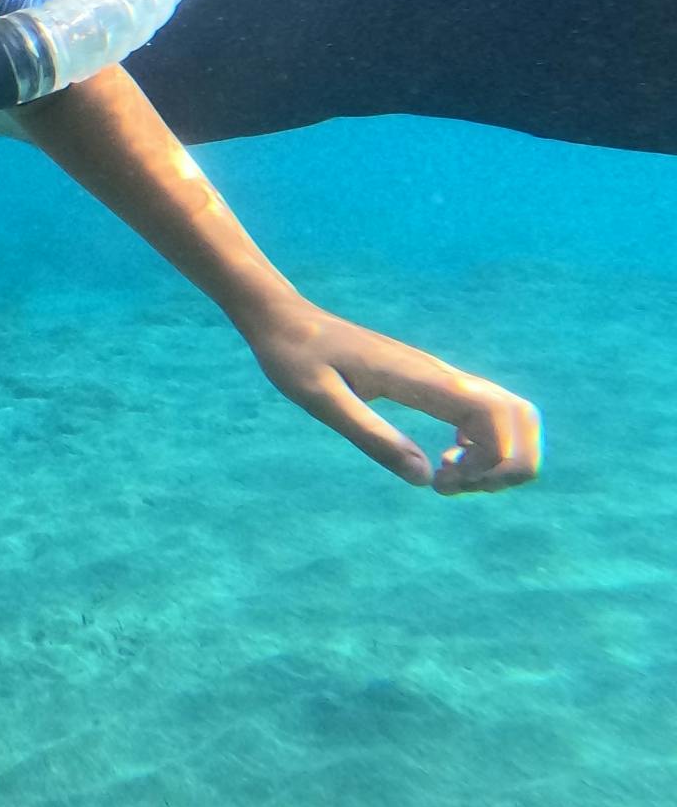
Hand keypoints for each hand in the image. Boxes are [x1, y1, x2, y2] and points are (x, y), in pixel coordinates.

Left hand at [241, 296, 541, 492]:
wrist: (286, 320)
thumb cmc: (296, 357)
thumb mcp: (321, 400)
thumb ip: (370, 435)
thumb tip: (424, 478)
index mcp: (421, 378)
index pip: (497, 416)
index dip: (495, 460)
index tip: (441, 483)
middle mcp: (442, 374)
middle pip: (520, 416)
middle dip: (507, 465)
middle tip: (449, 486)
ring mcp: (442, 377)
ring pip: (510, 415)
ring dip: (498, 457)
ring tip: (444, 478)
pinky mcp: (434, 383)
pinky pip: (487, 415)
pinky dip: (484, 446)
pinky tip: (442, 461)